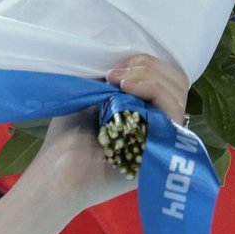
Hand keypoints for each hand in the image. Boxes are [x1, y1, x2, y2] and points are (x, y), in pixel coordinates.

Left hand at [24, 53, 191, 212]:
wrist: (56, 172)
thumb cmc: (66, 139)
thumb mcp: (89, 98)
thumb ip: (112, 80)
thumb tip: (128, 61)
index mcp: (143, 110)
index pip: (165, 79)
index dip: (146, 64)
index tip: (113, 68)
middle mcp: (157, 123)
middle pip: (177, 83)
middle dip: (148, 67)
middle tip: (115, 73)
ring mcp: (162, 137)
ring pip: (178, 95)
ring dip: (149, 77)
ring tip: (118, 80)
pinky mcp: (163, 149)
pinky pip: (173, 114)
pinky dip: (154, 93)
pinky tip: (127, 88)